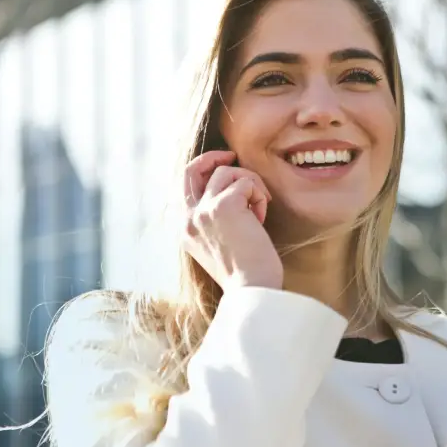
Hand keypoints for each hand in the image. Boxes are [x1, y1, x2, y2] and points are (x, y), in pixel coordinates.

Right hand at [183, 150, 282, 291]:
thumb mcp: (219, 245)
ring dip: (250, 184)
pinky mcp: (224, 205)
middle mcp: (189, 218)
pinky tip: (262, 217)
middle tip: (232, 156)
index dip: (204, 170)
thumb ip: (215, 220)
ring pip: (227, 172)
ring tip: (260, 207)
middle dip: (213, 157)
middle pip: (192, 169)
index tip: (223, 166)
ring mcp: (203, 211)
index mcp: (185, 230)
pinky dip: (259, 195)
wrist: (253, 290)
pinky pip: (246, 182)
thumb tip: (230, 190)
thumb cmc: (245, 272)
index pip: (185, 187)